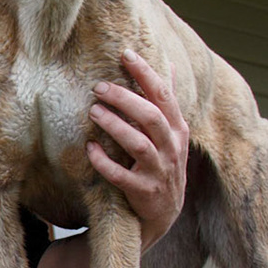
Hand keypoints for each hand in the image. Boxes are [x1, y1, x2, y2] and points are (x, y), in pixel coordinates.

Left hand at [88, 49, 189, 249]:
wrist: (164, 213)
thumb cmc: (164, 163)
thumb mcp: (173, 133)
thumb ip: (167, 101)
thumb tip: (168, 64)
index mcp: (177, 128)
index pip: (164, 95)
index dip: (146, 73)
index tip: (126, 54)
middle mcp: (171, 148)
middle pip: (151, 116)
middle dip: (125, 99)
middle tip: (99, 86)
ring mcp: (159, 171)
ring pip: (139, 144)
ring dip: (115, 126)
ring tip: (93, 111)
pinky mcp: (143, 192)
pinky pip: (121, 175)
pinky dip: (104, 161)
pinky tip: (90, 148)